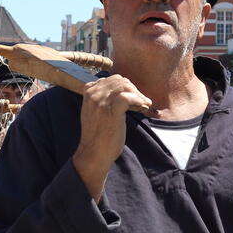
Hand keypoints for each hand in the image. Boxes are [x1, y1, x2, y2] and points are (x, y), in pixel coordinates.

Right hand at [72, 75, 151, 200]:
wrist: (93, 153)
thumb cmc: (97, 135)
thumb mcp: (94, 112)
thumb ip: (102, 99)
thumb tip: (122, 92)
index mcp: (88, 92)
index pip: (111, 79)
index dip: (125, 87)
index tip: (132, 97)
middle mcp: (93, 94)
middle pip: (119, 80)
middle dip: (133, 89)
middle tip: (141, 101)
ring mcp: (101, 102)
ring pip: (125, 86)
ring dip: (138, 95)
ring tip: (144, 105)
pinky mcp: (111, 111)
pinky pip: (128, 97)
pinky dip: (139, 100)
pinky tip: (143, 107)